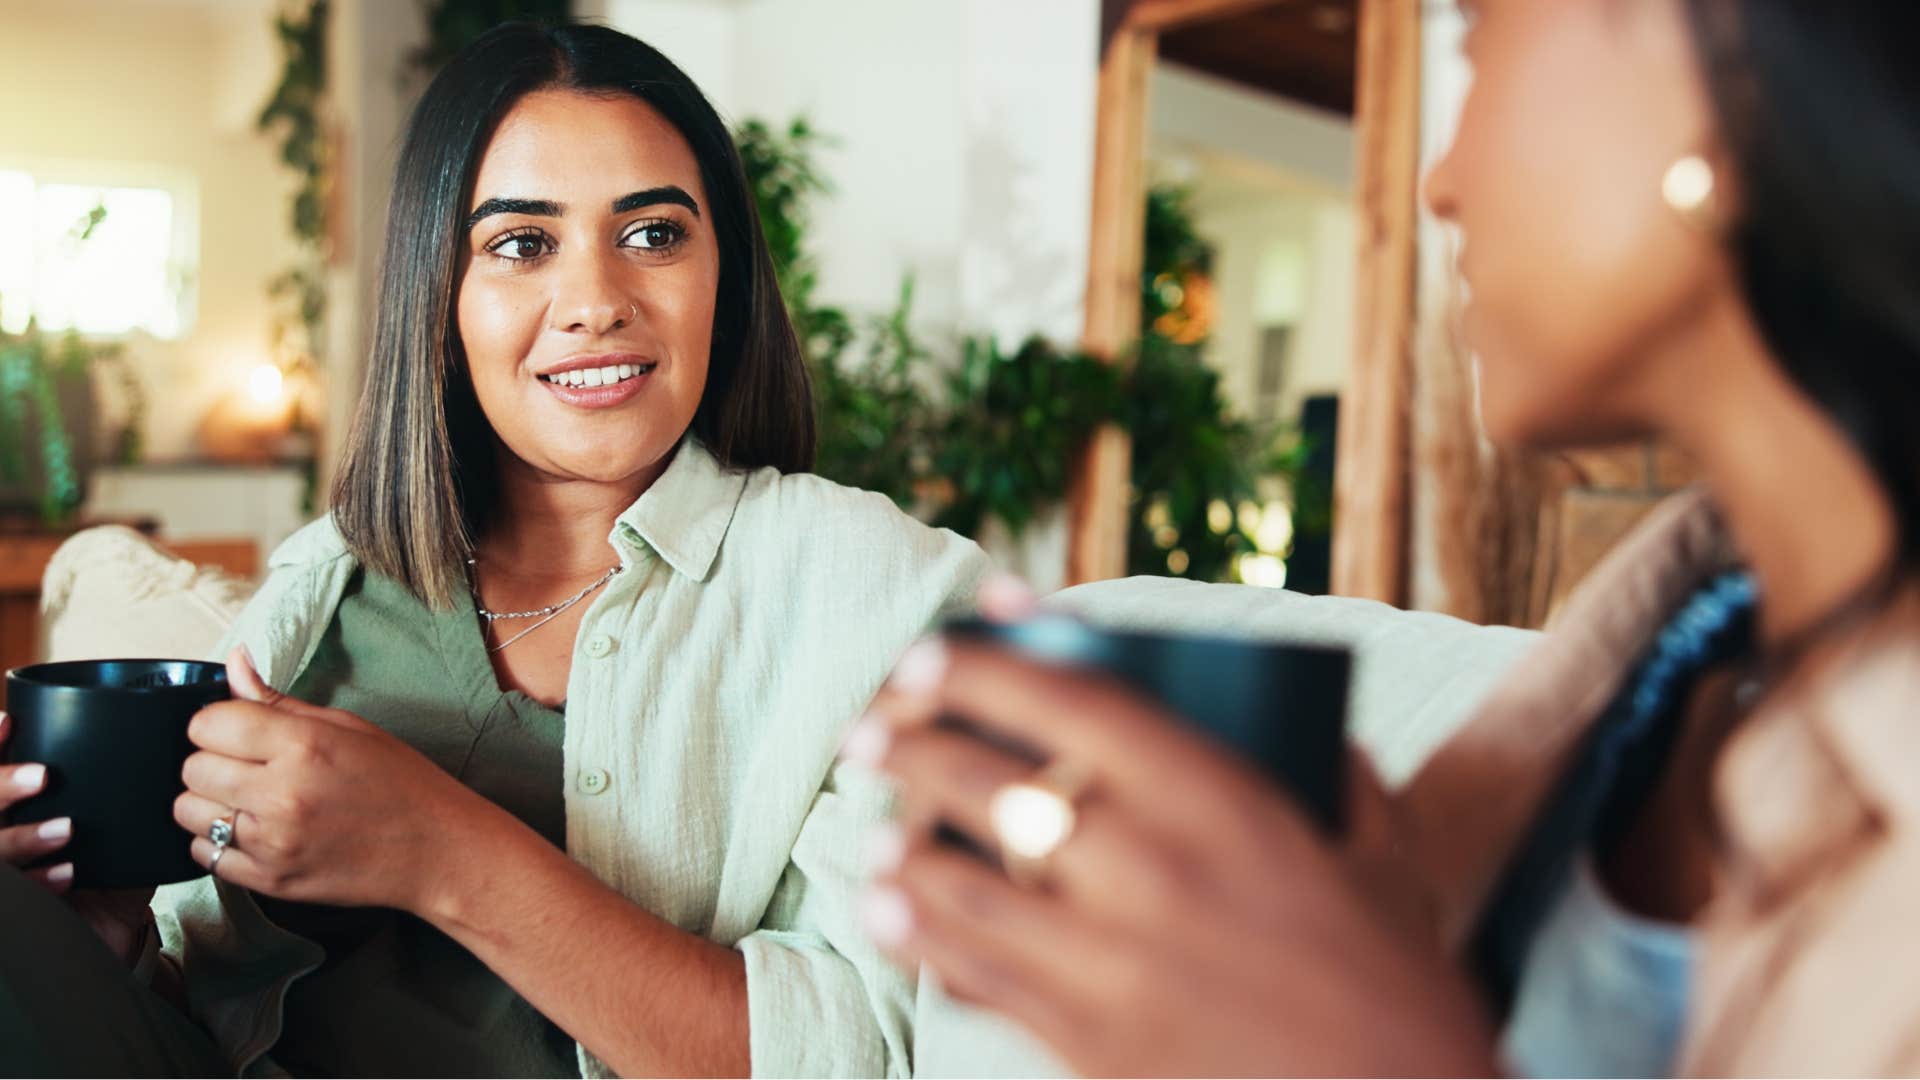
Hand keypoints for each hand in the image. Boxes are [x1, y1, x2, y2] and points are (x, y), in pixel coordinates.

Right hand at [1, 710, 155, 962]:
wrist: (106, 939)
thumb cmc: (108, 878)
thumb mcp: (116, 832)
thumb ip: (125, 796)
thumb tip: (166, 745)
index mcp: (15, 814)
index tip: (8, 721)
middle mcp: (3, 840)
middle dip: (1, 786)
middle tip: (42, 775)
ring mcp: (8, 878)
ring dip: (22, 836)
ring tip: (65, 830)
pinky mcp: (18, 913)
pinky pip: (15, 895)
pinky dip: (38, 881)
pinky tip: (66, 874)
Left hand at [172, 647, 503, 912]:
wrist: (437, 850)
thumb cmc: (400, 782)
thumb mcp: (348, 727)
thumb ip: (279, 701)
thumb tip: (233, 660)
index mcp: (304, 745)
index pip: (207, 723)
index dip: (218, 723)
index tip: (241, 732)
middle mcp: (282, 793)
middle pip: (192, 768)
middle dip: (212, 762)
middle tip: (249, 767)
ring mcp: (273, 842)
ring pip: (187, 813)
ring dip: (210, 802)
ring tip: (249, 800)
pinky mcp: (270, 881)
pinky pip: (205, 856)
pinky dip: (218, 843)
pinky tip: (254, 832)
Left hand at [846, 601, 1496, 1076]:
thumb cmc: (1400, 988)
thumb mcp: (1387, 858)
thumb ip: (1341, 773)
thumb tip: (1309, 718)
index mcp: (1224, 802)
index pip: (1074, 703)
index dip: (985, 663)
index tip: (932, 649)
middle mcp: (1153, 869)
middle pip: (993, 783)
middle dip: (912, 747)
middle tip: (870, 731)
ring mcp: (1112, 961)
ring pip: (963, 882)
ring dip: (898, 847)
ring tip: (866, 831)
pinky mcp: (1090, 1044)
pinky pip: (977, 975)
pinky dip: (919, 938)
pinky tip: (887, 915)